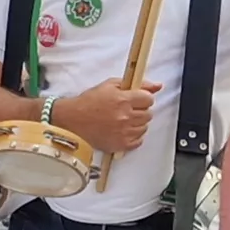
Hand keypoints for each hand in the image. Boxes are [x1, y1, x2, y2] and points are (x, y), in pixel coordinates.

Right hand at [45, 74, 160, 155]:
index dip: (143, 98)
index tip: (136, 100)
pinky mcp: (120, 145)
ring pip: (144, 127)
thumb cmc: (89, 102)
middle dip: (140, 110)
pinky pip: (139, 141)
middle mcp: (125, 117)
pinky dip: (134, 136)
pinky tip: (123, 131)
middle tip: (127, 110)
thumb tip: (158, 86)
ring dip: (137, 123)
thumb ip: (137, 84)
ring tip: (123, 120)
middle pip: (148, 114)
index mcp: (123, 100)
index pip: (149, 99)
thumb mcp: (110, 85)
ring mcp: (124, 132)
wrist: (72, 121)